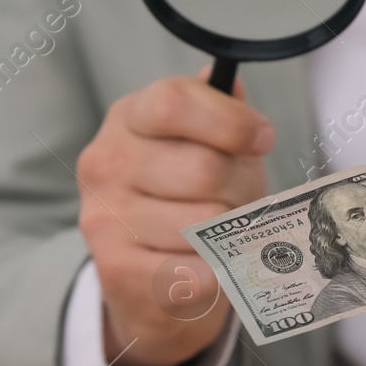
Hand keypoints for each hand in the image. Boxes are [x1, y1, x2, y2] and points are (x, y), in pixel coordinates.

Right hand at [75, 71, 273, 365]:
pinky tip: (204, 266)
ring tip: (218, 235)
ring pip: (205, 222)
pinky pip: (198, 268)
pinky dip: (218, 272)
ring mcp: (104, 217)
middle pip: (203, 168)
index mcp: (129, 118)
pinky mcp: (116, 269)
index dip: (229, 121)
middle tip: (238, 201)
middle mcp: (106, 162)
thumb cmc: (192, 200)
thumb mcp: (208, 146)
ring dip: (229, 234)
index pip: (172, 102)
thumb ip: (219, 113)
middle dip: (239, 189)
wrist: (153, 282)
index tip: (261, 140)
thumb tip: (230, 83)